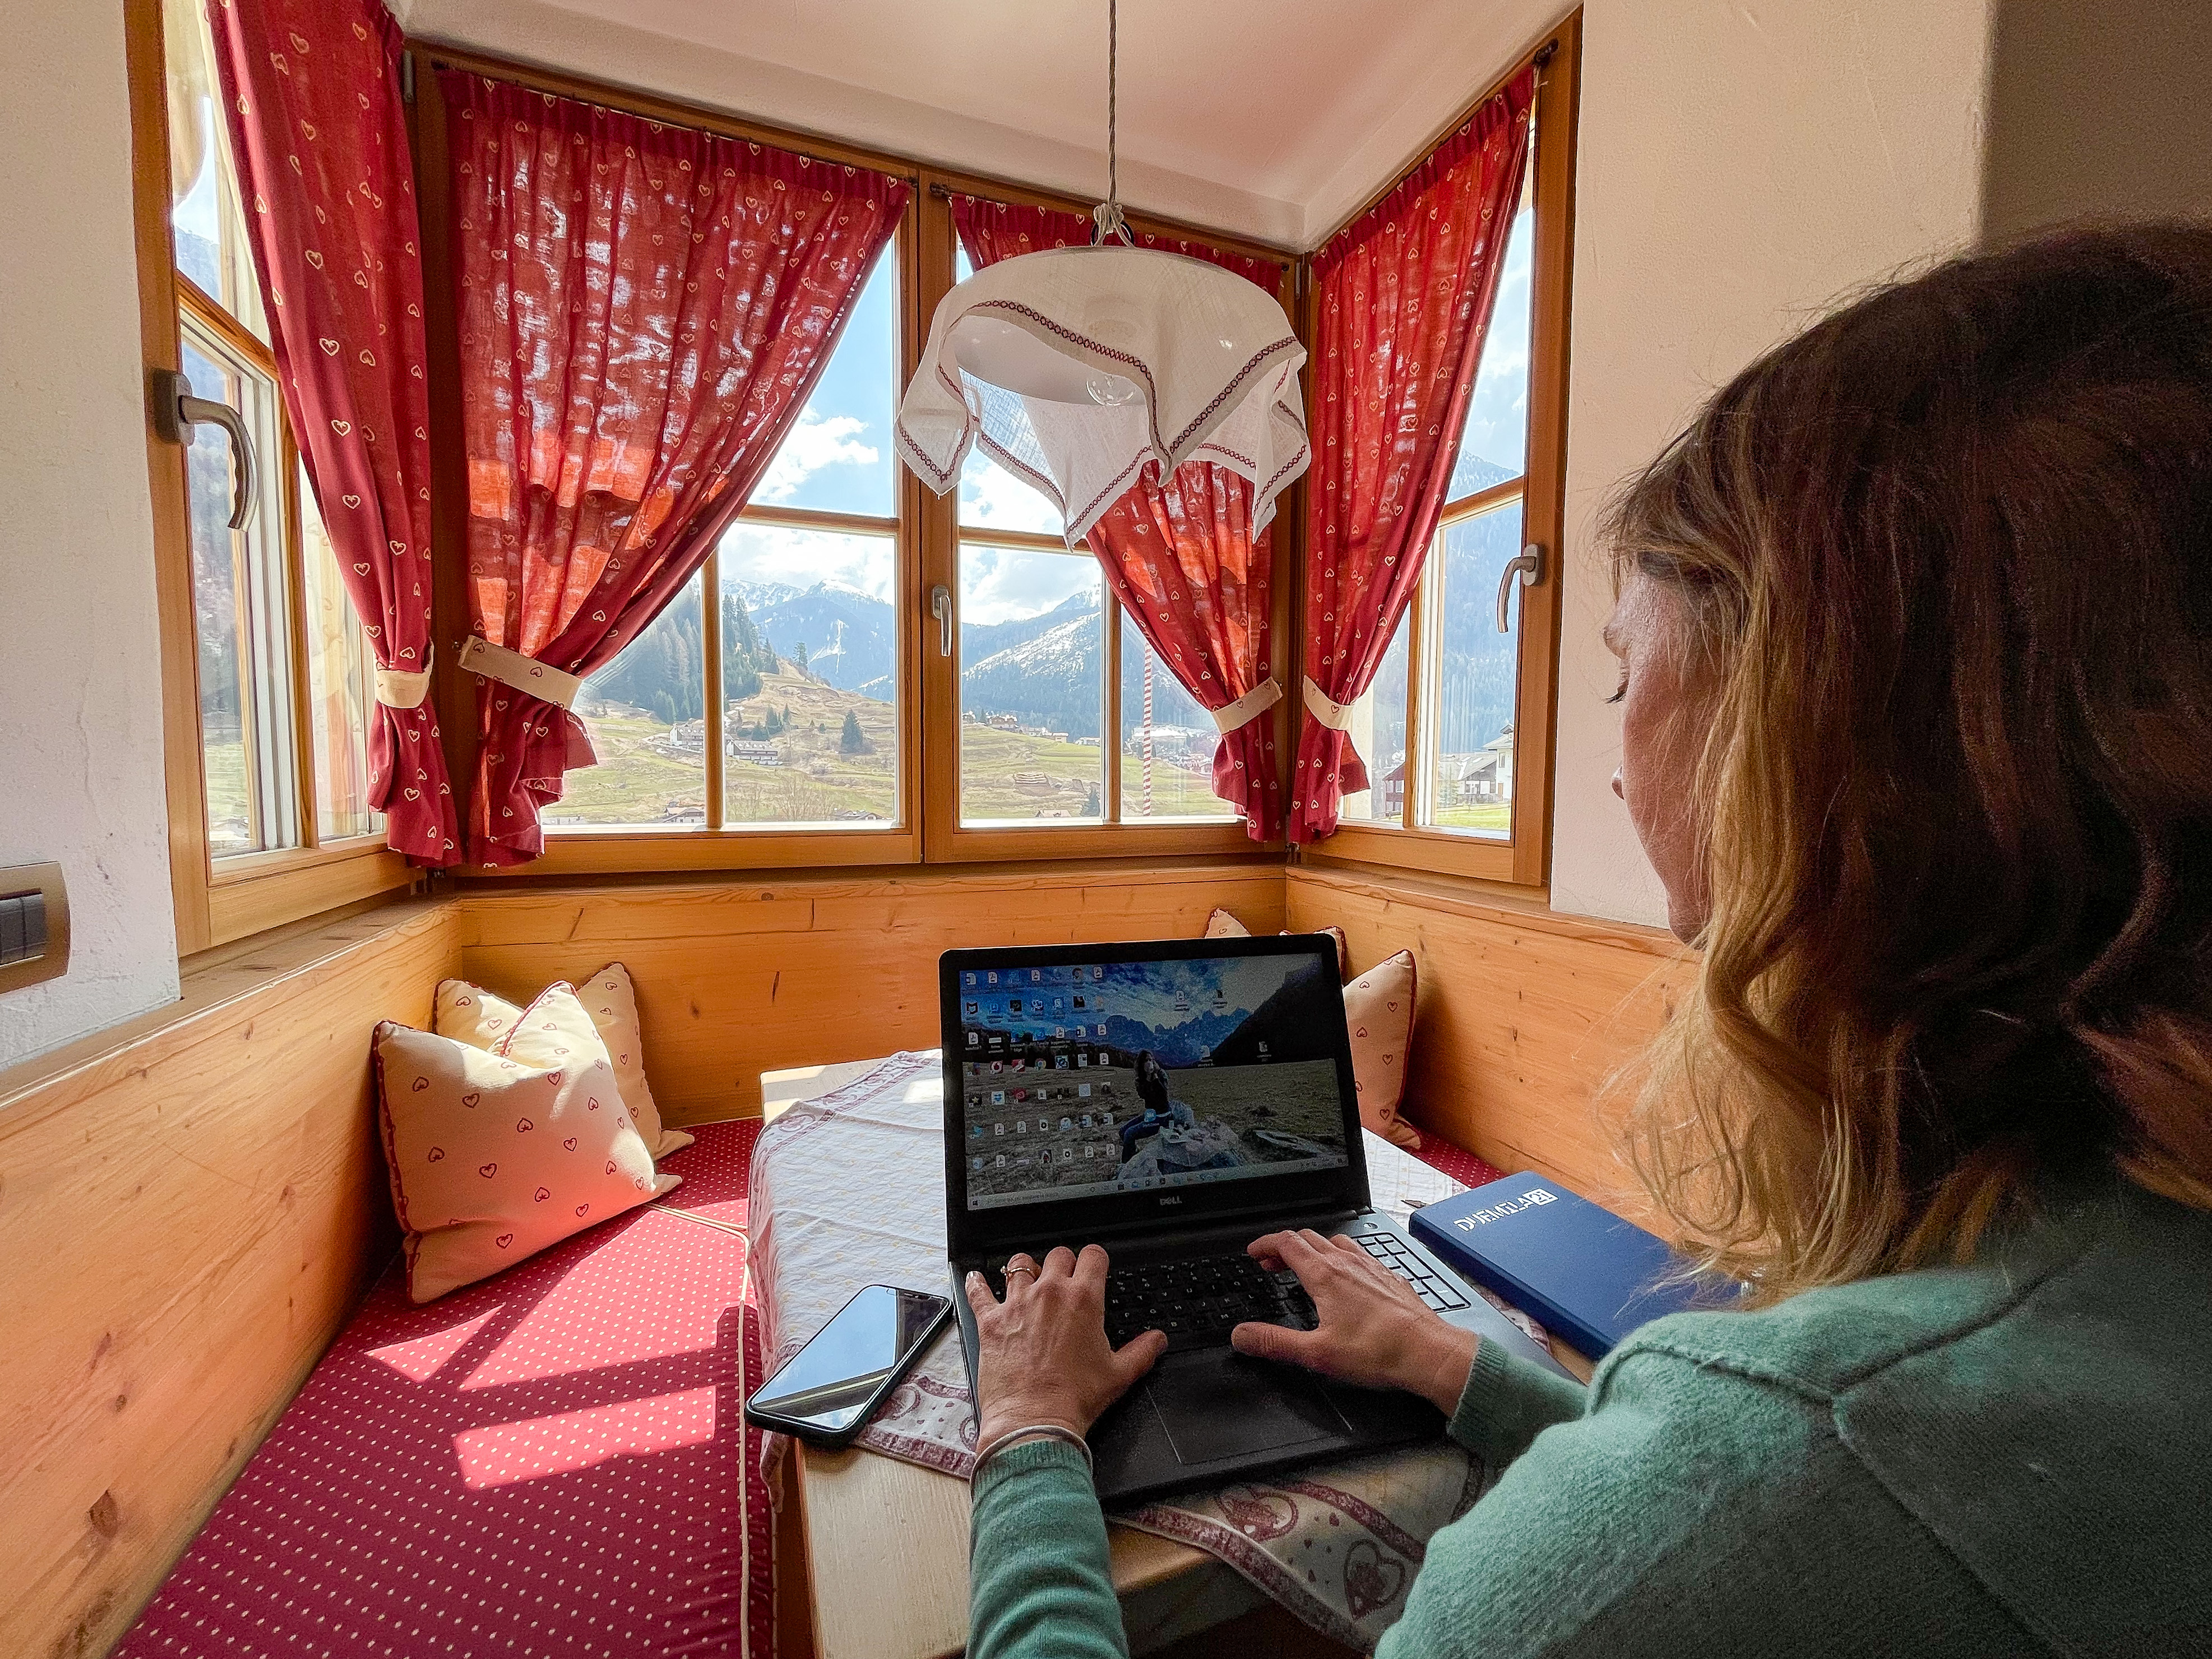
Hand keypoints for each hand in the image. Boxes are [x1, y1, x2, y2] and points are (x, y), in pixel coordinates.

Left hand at [965, 1245, 1168, 1446]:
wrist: (1035, 1420)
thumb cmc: (1075, 1399)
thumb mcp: (1119, 1375)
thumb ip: (1142, 1351)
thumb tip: (1157, 1340)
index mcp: (1084, 1300)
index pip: (1093, 1255)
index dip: (1095, 1259)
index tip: (1094, 1267)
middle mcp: (1050, 1293)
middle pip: (1057, 1255)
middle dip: (1063, 1264)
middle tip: (1064, 1281)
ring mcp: (1017, 1304)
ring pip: (1019, 1264)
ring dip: (1025, 1269)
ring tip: (1026, 1279)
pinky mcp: (991, 1320)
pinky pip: (979, 1290)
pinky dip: (977, 1283)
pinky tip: (976, 1279)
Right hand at [1230, 1230, 1476, 1413]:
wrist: (1428, 1352)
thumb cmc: (1378, 1352)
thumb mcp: (1316, 1353)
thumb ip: (1275, 1342)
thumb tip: (1241, 1335)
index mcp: (1325, 1276)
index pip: (1287, 1243)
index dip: (1265, 1244)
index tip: (1254, 1252)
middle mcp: (1347, 1263)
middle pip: (1308, 1238)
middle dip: (1284, 1247)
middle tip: (1272, 1263)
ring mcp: (1371, 1266)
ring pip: (1335, 1241)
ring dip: (1314, 1248)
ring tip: (1307, 1266)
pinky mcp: (1389, 1276)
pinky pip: (1360, 1253)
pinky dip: (1341, 1256)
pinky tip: (1348, 1276)